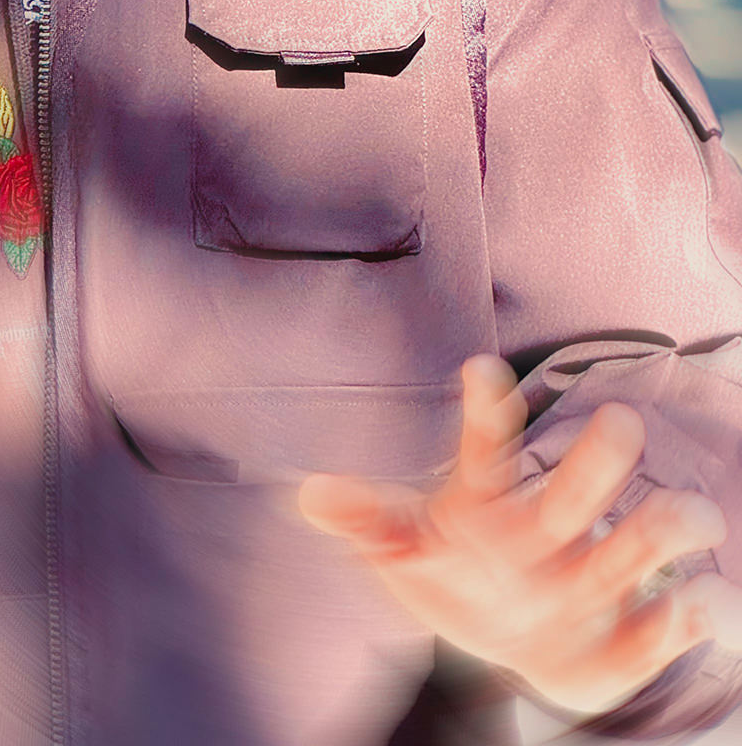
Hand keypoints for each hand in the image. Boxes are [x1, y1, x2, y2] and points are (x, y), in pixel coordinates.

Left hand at [296, 355, 741, 715]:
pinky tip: (699, 603)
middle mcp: (550, 530)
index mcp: (488, 503)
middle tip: (621, 422)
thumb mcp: (405, 547)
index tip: (478, 369)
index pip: (484, 445)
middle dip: (596, 462)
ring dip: (663, 529)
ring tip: (690, 516)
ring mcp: (593, 579)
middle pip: (572, 494)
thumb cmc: (456, 573)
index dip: (483, 407)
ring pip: (638, 545)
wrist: (510, 641)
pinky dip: (687, 617)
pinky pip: (666, 628)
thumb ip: (370, 522)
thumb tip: (311, 495)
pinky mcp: (627, 640)